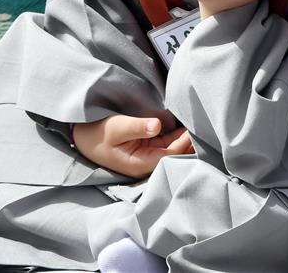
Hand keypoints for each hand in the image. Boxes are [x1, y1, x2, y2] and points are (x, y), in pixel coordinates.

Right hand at [72, 114, 192, 177]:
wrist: (83, 136)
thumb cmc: (99, 132)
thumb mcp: (117, 127)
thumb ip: (138, 127)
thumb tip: (157, 125)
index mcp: (140, 164)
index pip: (170, 156)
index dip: (184, 143)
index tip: (194, 128)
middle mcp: (147, 163)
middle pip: (174, 155)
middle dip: (188, 143)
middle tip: (203, 126)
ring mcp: (147, 155)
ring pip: (172, 149)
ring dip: (184, 139)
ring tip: (199, 124)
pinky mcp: (147, 147)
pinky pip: (167, 143)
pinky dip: (177, 136)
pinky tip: (187, 125)